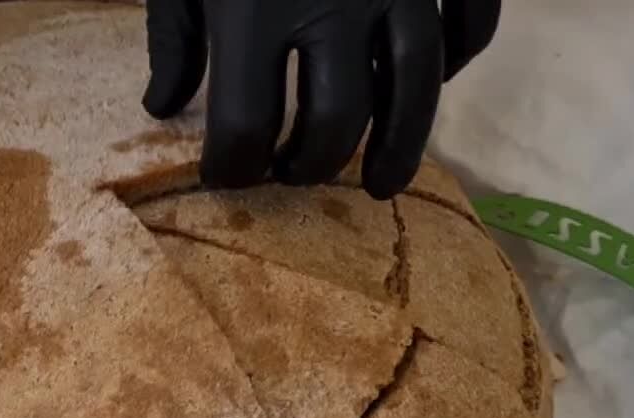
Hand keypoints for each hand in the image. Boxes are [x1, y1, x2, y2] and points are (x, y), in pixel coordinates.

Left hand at [142, 0, 500, 198]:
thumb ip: (172, 37)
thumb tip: (162, 108)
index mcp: (253, 11)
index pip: (247, 127)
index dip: (234, 168)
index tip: (230, 177)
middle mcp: (334, 3)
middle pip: (335, 123)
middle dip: (312, 167)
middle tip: (297, 177)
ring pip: (416, 90)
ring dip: (401, 148)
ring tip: (384, 184)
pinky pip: (471, 24)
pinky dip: (457, 66)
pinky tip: (428, 92)